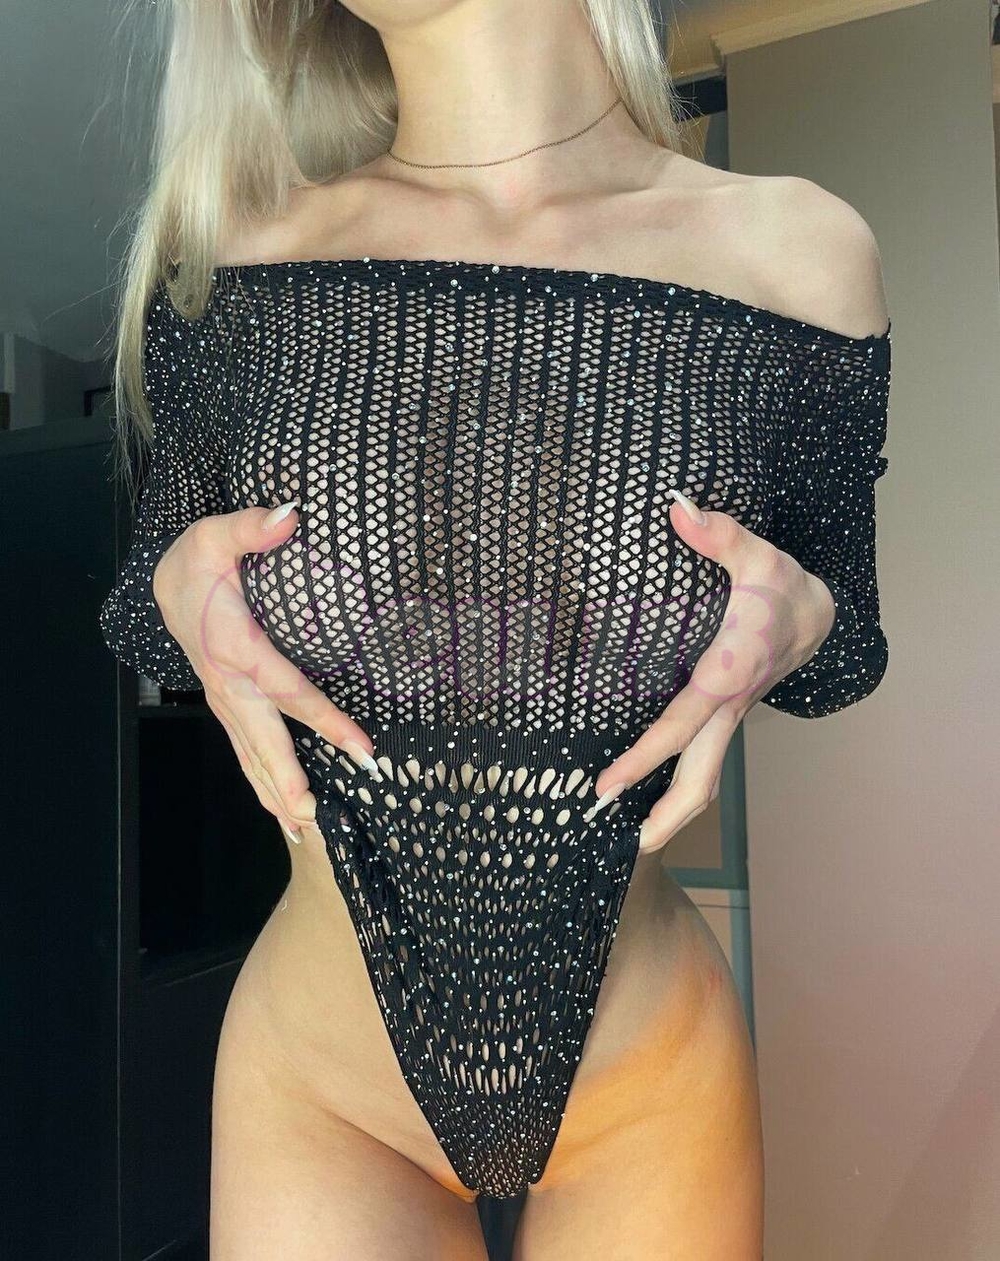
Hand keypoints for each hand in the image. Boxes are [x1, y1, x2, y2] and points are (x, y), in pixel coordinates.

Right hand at [151, 501, 377, 840]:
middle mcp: (228, 685)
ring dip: (277, 794)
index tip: (362, 747)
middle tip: (317, 819)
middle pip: (264, 740)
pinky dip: (265, 785)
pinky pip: (247, 754)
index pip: (288, 689)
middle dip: (290, 782)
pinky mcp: (228, 709)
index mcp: (234, 646)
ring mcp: (226, 703)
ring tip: (305, 832)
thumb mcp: (215, 533)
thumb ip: (251, 527)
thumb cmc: (197, 561)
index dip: (326, 718)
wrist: (162, 585)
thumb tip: (289, 516)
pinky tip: (286, 813)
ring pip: (251, 757)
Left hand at [593, 488, 837, 854]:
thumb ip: (720, 535)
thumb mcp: (759, 554)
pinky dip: (675, 784)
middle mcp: (729, 707)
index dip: (641, 758)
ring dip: (670, 811)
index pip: (679, 725)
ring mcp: (729, 717)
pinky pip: (700, 759)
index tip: (605, 786)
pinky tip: (645, 793)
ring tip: (632, 840)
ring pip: (703, 777)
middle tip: (626, 850)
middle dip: (665, 817)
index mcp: (729, 674)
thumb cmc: (785, 586)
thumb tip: (678, 509)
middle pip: (700, 778)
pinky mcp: (726, 714)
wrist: (822, 613)